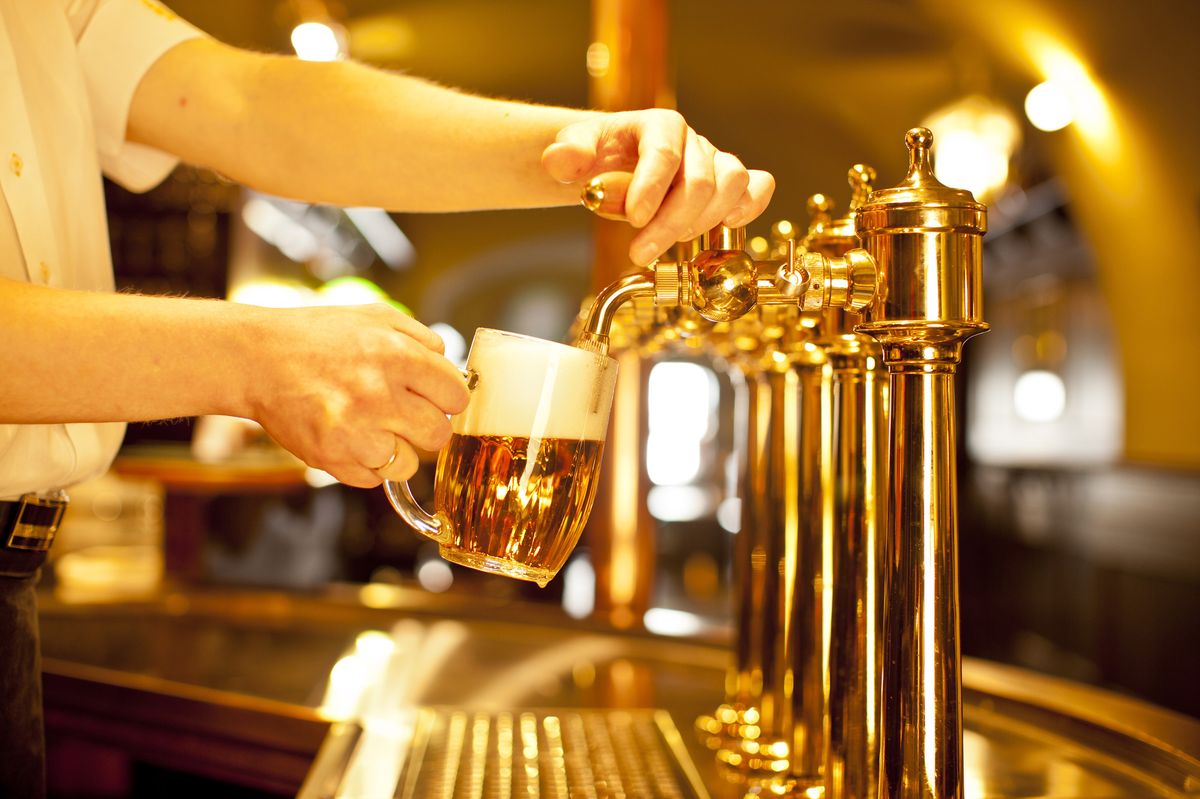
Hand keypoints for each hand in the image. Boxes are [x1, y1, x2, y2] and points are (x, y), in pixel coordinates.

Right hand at [245, 304, 468, 487]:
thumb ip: (421, 337)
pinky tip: (348, 437)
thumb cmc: (319, 336)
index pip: (456, 397)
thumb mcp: (376, 316)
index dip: (446, 398)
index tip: (434, 397)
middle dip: (425, 426)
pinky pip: (372, 479)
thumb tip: (450, 367)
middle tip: (403, 415)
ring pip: (407, 465)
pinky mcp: (331, 457)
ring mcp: (354, 431)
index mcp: (397, 356)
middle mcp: (379, 395)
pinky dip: (364, 464)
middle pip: (437, 435)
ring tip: (371, 427)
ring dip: (395, 450)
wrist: (257, 359)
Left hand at [541, 109, 775, 265]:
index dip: (651, 188)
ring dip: (704, 222)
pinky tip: (724, 229)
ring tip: (672, 242)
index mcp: (658, 124)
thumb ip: (566, 155)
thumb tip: (563, 160)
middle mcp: (692, 141)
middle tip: (640, 252)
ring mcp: (714, 160)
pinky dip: (749, 207)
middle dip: (671, 222)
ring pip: (732, 184)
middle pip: (700, 179)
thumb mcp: (573, 152)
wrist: (614, 164)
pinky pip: (757, 186)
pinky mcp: (728, 183)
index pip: (664, 152)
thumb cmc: (599, 158)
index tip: (633, 220)